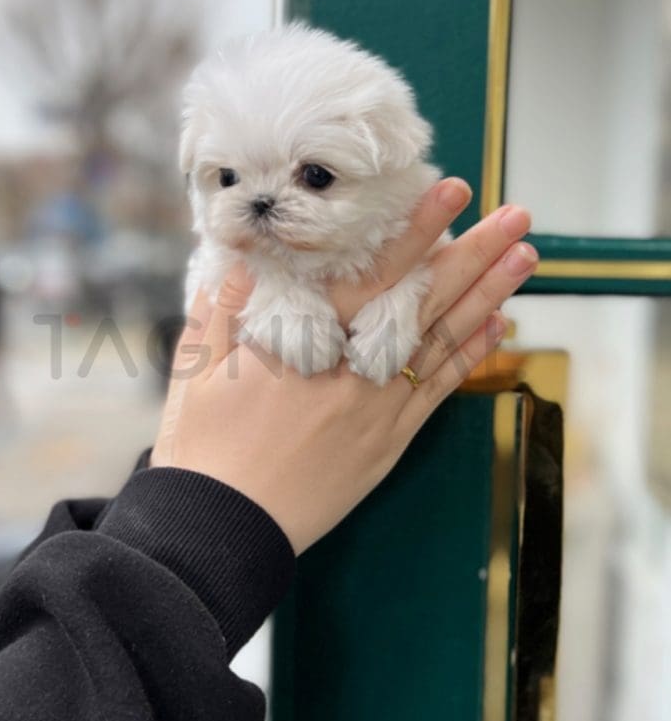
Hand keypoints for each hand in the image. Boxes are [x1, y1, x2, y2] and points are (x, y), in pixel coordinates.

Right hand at [152, 178, 536, 554]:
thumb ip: (222, 307)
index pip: (372, 275)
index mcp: (303, 345)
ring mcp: (376, 410)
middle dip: (473, 255)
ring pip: (442, 343)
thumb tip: (242, 257)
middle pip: (423, 303)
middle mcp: (351, 372)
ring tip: (525, 258)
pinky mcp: (387, 443)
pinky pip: (438, 391)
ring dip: (487, 296)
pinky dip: (469, 357)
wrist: (224, 527)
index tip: (450, 193)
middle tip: (517, 217)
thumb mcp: (196, 368)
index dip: (414, 232)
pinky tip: (496, 325)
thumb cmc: (203, 448)